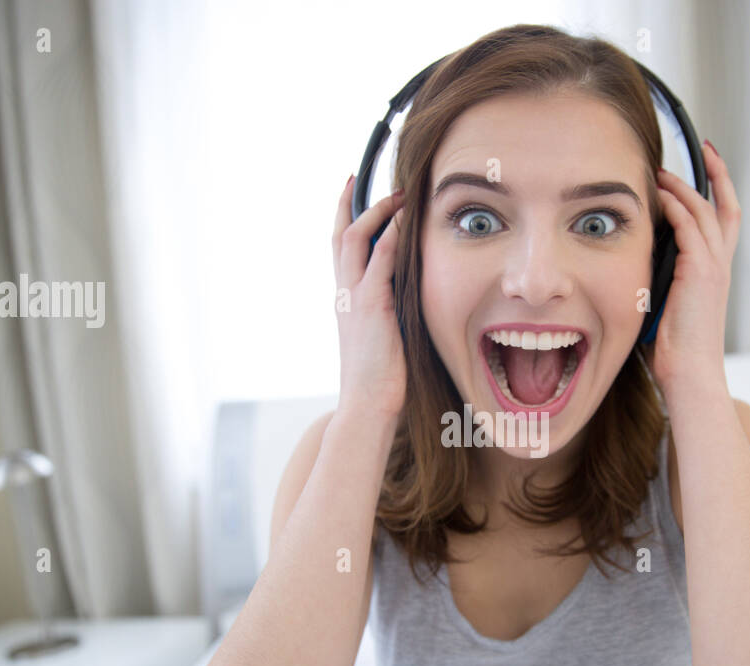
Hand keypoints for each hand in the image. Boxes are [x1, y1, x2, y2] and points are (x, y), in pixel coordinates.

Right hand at [332, 176, 407, 421]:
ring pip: (354, 238)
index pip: (340, 249)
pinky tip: (404, 218)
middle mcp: (344, 294)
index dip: (343, 217)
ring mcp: (354, 299)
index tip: (351, 190)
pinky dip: (389, 235)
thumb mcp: (385, 337)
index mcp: (347, 300)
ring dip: (375, 211)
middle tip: (361, 175)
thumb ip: (391, 312)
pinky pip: (379, 260)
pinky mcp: (370, 307)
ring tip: (396, 193)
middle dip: (350, 202)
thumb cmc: (381, 380)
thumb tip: (410, 300)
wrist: (367, 405)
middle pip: (339, 234)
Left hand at [649, 141, 740, 394]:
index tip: (710, 161)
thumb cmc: (675, 351)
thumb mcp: (668, 305)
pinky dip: (677, 209)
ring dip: (684, 188)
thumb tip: (640, 260)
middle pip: (724, 206)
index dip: (721, 188)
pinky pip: (691, 229)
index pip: (725, 219)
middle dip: (713, 174)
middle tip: (698, 149)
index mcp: (715, 272)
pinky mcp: (701, 273)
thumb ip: (662, 277)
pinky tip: (661, 197)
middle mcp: (721, 265)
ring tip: (664, 171)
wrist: (690, 374)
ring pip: (704, 212)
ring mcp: (714, 267)